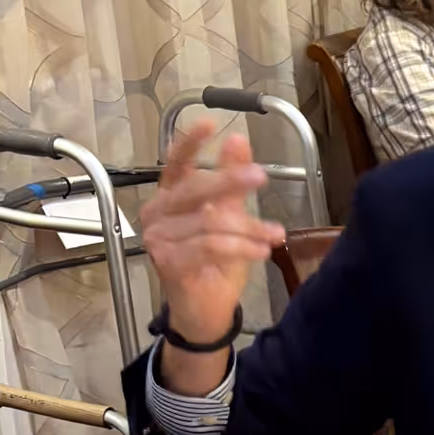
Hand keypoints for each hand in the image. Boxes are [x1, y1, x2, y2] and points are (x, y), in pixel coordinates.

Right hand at [139, 119, 283, 372]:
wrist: (204, 311)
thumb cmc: (214, 264)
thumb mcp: (228, 216)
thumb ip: (230, 180)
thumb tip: (237, 140)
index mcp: (169, 197)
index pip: (175, 164)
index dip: (190, 144)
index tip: (210, 123)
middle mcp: (157, 214)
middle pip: (194, 189)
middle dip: (229, 181)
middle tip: (261, 177)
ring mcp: (158, 239)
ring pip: (209, 222)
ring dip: (248, 228)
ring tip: (276, 235)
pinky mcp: (168, 262)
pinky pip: (209, 247)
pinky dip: (240, 247)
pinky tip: (262, 250)